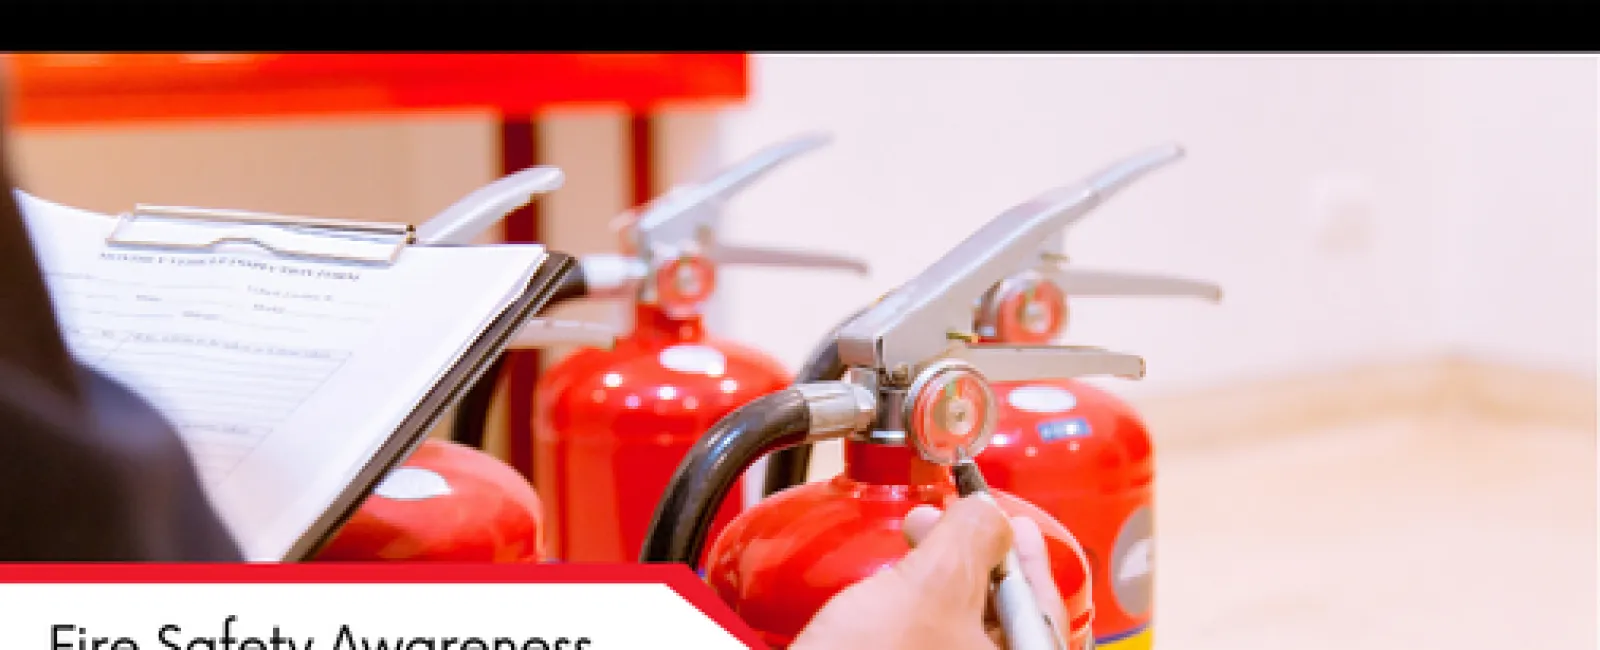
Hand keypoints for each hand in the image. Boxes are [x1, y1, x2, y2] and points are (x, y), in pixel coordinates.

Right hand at [789, 496, 1068, 649]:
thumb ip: (972, 538)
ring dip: (944, 587)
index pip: (1046, 614)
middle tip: (956, 526)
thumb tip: (987, 516)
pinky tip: (896, 594)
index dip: (1028, 558)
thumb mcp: (932, 587)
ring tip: (916, 546)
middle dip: (977, 564)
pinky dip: (918, 620)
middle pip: (1005, 626)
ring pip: (962, 640)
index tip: (1011, 522)